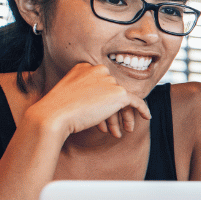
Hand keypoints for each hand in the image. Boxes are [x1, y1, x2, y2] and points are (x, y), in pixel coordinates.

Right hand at [29, 62, 151, 139]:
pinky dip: (143, 109)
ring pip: (121, 100)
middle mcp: (98, 69)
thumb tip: (101, 101)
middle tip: (116, 128)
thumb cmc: (57, 108)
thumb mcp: (70, 93)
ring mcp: (109, 80)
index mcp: (84, 66)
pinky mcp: (118, 93)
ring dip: (120, 118)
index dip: (103, 101)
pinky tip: (146, 117)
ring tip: (119, 133)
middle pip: (112, 91)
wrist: (54, 115)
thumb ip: (86, 91)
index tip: (102, 116)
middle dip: (113, 112)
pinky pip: (136, 101)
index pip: (102, 83)